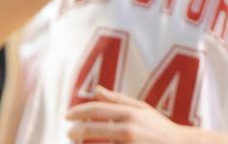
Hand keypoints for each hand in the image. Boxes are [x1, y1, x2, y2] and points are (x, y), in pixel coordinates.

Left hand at [66, 86, 188, 142]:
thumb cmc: (161, 128)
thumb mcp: (142, 109)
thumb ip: (117, 99)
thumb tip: (96, 89)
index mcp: (128, 113)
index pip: (95, 110)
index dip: (77, 112)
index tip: (66, 116)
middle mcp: (128, 129)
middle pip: (92, 129)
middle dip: (76, 131)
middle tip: (68, 133)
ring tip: (77, 143)